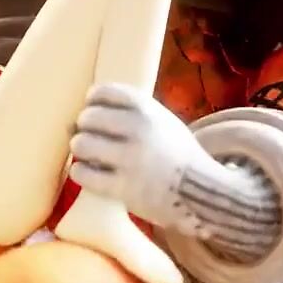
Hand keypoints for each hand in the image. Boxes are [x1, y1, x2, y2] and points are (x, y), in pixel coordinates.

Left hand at [67, 82, 202, 235]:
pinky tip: (87, 172)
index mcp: (148, 109)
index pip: (104, 91)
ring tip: (88, 155)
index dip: (92, 100)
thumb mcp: (163, 120)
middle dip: (84, 127)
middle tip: (90, 136)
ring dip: (81, 149)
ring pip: (81, 144)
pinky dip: (80, 172)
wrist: (201, 191)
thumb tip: (88, 107)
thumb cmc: (177, 154)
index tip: (93, 109)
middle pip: (88, 117)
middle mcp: (139, 129)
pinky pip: (83, 173)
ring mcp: (130, 159)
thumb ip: (132, 112)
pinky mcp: (123, 187)